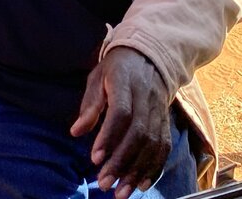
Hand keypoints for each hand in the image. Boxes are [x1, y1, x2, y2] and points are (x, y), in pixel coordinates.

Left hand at [71, 48, 171, 198]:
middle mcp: (146, 98)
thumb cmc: (116, 69)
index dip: (109, 137)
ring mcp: (159, 111)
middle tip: (104, 183)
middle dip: (121, 163)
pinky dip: (154, 169)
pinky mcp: (165, 121)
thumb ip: (89, 105)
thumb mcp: (97, 77)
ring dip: (137, 171)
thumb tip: (76, 132)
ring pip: (152, 145)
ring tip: (120, 191)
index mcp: (125, 83)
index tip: (95, 158)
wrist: (149, 56)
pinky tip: (141, 185)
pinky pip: (164, 148)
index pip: (121, 113)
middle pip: (138, 134)